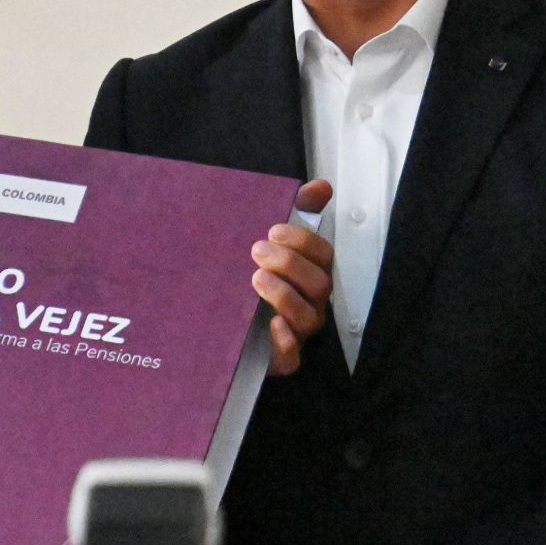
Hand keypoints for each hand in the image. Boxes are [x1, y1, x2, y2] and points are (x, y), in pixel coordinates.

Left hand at [251, 179, 334, 375]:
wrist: (223, 325)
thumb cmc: (255, 282)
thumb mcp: (271, 245)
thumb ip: (298, 211)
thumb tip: (321, 187)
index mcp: (309, 274)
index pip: (322, 255)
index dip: (303, 241)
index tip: (273, 230)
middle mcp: (309, 302)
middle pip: (318, 284)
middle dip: (290, 264)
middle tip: (257, 251)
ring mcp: (297, 331)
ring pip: (307, 318)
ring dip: (284, 295)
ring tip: (256, 278)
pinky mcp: (279, 358)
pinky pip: (291, 357)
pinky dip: (284, 341)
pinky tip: (269, 323)